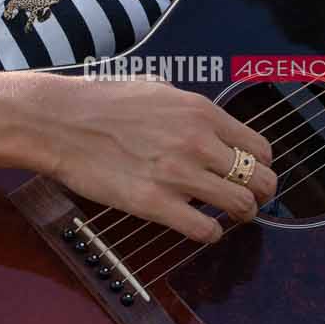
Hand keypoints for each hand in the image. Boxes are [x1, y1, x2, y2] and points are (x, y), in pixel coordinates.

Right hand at [28, 77, 278, 243]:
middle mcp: (199, 142)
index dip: (262, 166)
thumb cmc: (103, 103)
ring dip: (240, 215)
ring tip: (229, 217)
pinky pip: (205, 229)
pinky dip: (210, 234)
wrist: (61, 122)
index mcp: (202, 112)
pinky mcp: (155, 204)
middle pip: (258, 179)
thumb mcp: (158, 90)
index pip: (259, 147)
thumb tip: (208, 124)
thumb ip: (190, 110)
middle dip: (261, 194)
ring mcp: (179, 174)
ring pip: (239, 205)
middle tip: (251, 201)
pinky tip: (202, 229)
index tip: (255, 174)